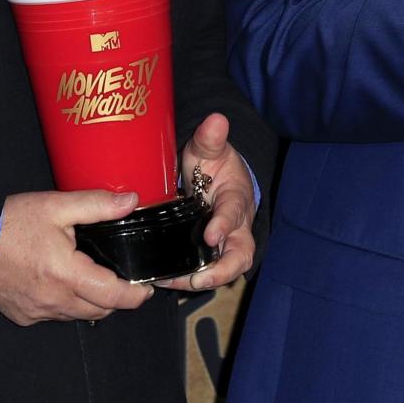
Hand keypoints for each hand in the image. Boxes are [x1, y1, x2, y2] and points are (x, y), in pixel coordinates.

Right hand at [0, 189, 154, 325]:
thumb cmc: (9, 224)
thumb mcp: (56, 206)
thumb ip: (97, 205)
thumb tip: (131, 202)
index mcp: (67, 275)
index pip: (115, 297)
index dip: (136, 295)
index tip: (146, 287)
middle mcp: (54, 301)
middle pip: (101, 310)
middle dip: (116, 297)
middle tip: (122, 277)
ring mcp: (38, 312)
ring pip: (79, 315)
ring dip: (92, 302)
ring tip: (94, 277)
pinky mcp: (24, 316)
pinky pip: (56, 315)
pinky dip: (67, 304)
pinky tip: (63, 283)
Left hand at [152, 112, 257, 293]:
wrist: (215, 178)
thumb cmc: (213, 164)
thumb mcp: (209, 149)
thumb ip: (210, 138)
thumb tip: (217, 119)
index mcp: (236, 198)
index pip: (234, 213)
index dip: (224, 225)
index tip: (211, 236)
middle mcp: (236, 225)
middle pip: (241, 254)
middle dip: (222, 270)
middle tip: (197, 279)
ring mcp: (225, 242)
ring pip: (226, 268)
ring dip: (202, 280)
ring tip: (174, 283)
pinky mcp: (211, 254)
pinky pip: (206, 272)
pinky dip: (187, 280)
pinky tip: (162, 280)